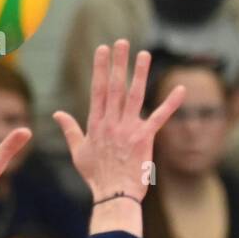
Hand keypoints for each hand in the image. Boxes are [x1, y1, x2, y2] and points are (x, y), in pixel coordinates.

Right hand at [54, 41, 185, 203]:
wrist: (113, 195)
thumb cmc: (97, 177)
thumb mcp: (78, 152)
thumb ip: (69, 129)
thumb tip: (57, 113)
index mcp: (96, 124)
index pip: (98, 90)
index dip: (100, 68)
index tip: (102, 49)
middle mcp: (111, 122)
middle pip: (114, 86)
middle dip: (118, 62)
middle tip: (121, 42)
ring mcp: (128, 129)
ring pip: (134, 95)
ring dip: (139, 73)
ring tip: (144, 54)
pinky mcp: (145, 139)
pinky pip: (159, 117)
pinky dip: (171, 102)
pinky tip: (181, 88)